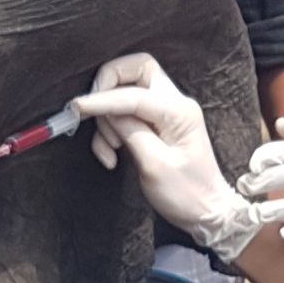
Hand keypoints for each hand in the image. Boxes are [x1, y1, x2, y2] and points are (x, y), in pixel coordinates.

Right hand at [73, 54, 260, 260]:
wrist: (206, 213)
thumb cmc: (186, 194)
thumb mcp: (154, 165)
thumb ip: (130, 131)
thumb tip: (106, 111)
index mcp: (179, 111)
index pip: (134, 94)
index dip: (102, 99)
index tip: (77, 108)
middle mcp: (175, 103)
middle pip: (135, 69)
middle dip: (108, 85)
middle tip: (94, 115)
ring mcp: (166, 112)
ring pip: (127, 90)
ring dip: (109, 117)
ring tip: (110, 149)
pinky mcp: (156, 123)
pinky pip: (127, 113)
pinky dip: (113, 131)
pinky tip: (112, 156)